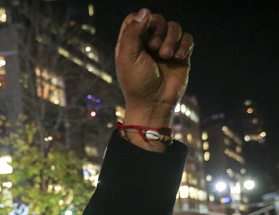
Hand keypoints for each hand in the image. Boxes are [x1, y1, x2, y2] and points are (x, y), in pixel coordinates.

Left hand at [116, 9, 193, 127]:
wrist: (154, 103)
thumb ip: (132, 33)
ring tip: (166, 57)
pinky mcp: (181, 55)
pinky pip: (187, 38)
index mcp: (131, 42)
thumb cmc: (137, 83)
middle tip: (153, 51)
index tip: (142, 36)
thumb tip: (145, 11)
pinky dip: (184, 46)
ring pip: (174, 26)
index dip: (140, 22)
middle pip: (157, 19)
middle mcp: (148, 42)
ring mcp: (165, 47)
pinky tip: (178, 58)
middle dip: (158, 32)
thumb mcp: (128, 57)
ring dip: (172, 40)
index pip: (135, 18)